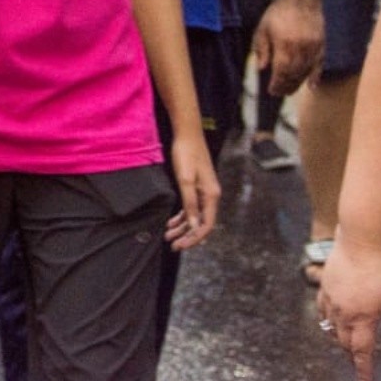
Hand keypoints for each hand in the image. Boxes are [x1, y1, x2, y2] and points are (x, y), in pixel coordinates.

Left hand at [163, 129, 220, 250]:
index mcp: (211, 196)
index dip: (194, 238)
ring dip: (182, 227)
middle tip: (173, 245)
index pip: (206, 225)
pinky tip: (171, 222)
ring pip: (195, 216)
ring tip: (168, 236)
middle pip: (201, 223)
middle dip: (187, 236)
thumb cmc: (186, 154)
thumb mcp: (185, 180)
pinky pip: (191, 207)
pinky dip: (182, 216)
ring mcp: (204, 191)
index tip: (181, 246)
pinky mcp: (196, 186)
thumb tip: (195, 225)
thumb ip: (190, 203)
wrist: (187, 134)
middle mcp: (211, 196)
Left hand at [254, 0, 324, 93]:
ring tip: (289, 90)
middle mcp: (300, 49)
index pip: (280, 72)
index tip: (271, 91)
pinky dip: (316, 77)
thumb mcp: (262, 29)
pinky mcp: (322, 46)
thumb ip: (261, 49)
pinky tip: (312, 86)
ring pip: (306, 72)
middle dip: (286, 87)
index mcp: (284, 46)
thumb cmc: (277, 13)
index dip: (276, 84)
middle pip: (294, 75)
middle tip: (279, 93)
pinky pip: (320, 65)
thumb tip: (261, 68)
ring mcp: (313, 48)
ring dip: (297, 84)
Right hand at [318, 237, 380, 380]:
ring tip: (348, 343)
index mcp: (364, 317)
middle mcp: (344, 312)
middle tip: (361, 362)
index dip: (364, 369)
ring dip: (340, 339)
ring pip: (331, 328)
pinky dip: (327, 320)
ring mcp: (331, 299)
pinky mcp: (324, 287)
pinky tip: (332, 321)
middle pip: (344, 342)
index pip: (362, 351)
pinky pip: (322, 311)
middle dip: (353, 355)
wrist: (361, 240)